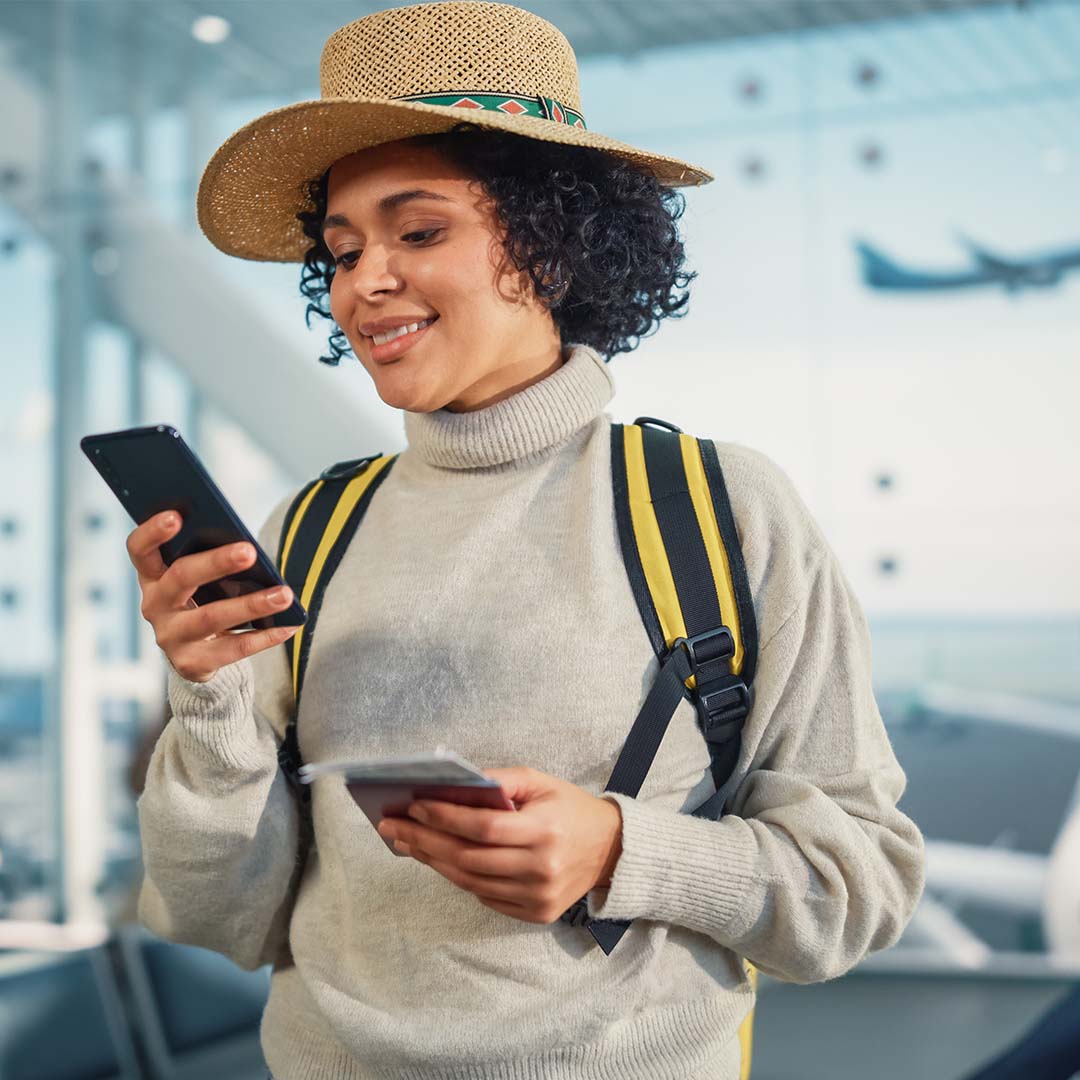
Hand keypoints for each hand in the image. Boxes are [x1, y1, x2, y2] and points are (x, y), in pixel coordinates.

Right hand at [126, 511, 298, 682]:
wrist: (197, 653)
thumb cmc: (205, 599)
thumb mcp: (202, 579)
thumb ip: (212, 560)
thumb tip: (249, 550)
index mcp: (153, 575)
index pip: (140, 549)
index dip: (152, 532)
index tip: (175, 515)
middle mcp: (154, 605)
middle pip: (181, 577)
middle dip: (216, 562)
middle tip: (249, 550)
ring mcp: (170, 636)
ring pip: (212, 617)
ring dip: (252, 604)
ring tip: (284, 594)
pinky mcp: (191, 663)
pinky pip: (233, 648)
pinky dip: (265, 636)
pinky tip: (289, 625)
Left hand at [376, 766, 622, 923]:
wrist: (611, 849)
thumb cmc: (569, 808)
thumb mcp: (542, 782)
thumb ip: (501, 780)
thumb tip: (453, 783)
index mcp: (544, 830)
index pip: (483, 826)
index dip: (445, 817)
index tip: (413, 804)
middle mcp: (541, 868)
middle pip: (469, 857)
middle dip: (425, 840)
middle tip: (392, 827)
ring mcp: (538, 896)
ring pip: (471, 881)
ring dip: (433, 861)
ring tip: (406, 842)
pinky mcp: (536, 914)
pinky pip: (485, 896)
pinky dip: (458, 877)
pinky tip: (437, 859)